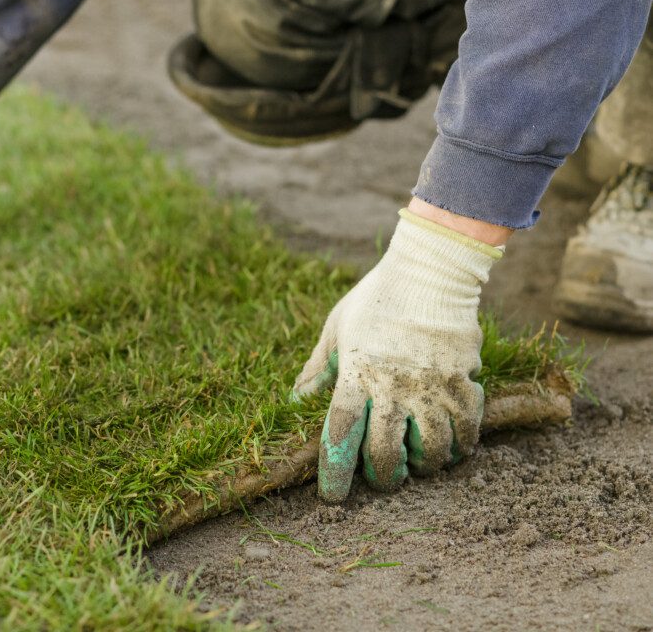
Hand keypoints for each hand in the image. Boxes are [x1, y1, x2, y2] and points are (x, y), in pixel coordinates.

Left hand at [293, 209, 502, 501]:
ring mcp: (431, 386)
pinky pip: (468, 429)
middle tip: (385, 479)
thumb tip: (296, 400)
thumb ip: (318, 368)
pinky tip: (454, 445)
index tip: (332, 494)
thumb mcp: (336, 329)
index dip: (335, 470)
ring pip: (433, 450)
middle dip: (384, 478)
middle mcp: (393, 386)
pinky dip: (462, 445)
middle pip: (386, 453)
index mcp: (356, 374)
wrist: (431, 270)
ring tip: (421, 461)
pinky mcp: (463, 380)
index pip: (341, 433)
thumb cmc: (376, 300)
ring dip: (426, 464)